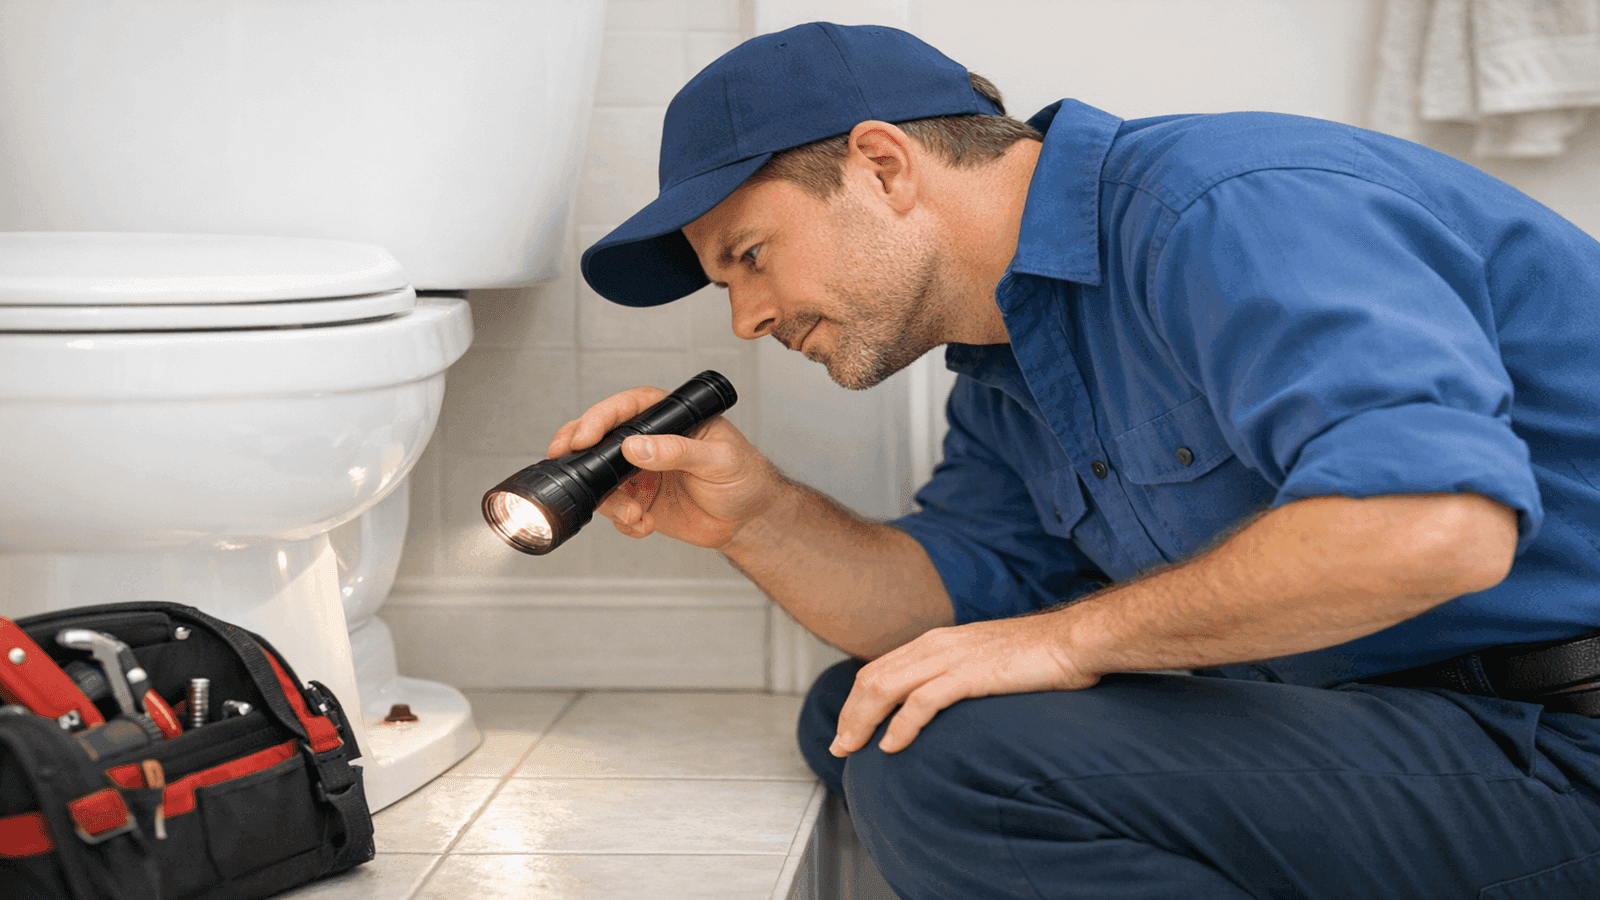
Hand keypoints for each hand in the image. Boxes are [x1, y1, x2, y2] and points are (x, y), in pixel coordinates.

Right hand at [547, 386, 781, 548]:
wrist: (750, 519)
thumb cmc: (745, 476)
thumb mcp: (719, 461)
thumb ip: (678, 451)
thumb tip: (635, 446)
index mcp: (669, 417)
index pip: (625, 408)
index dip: (598, 419)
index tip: (583, 438)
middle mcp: (649, 440)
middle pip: (599, 438)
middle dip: (578, 452)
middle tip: (568, 465)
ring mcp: (641, 471)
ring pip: (601, 479)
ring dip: (610, 500)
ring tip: (635, 514)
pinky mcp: (640, 500)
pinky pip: (616, 510)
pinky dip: (624, 521)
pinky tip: (646, 525)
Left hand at [829, 613, 1098, 755]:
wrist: (1074, 641)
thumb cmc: (1039, 656)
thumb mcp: (986, 661)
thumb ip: (959, 674)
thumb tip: (941, 701)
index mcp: (938, 641)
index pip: (879, 669)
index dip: (856, 700)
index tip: (847, 729)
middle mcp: (937, 645)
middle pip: (873, 679)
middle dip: (850, 715)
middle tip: (840, 747)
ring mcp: (952, 657)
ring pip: (887, 688)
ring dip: (864, 722)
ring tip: (854, 749)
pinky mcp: (970, 674)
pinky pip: (922, 702)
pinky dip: (901, 725)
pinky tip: (893, 746)